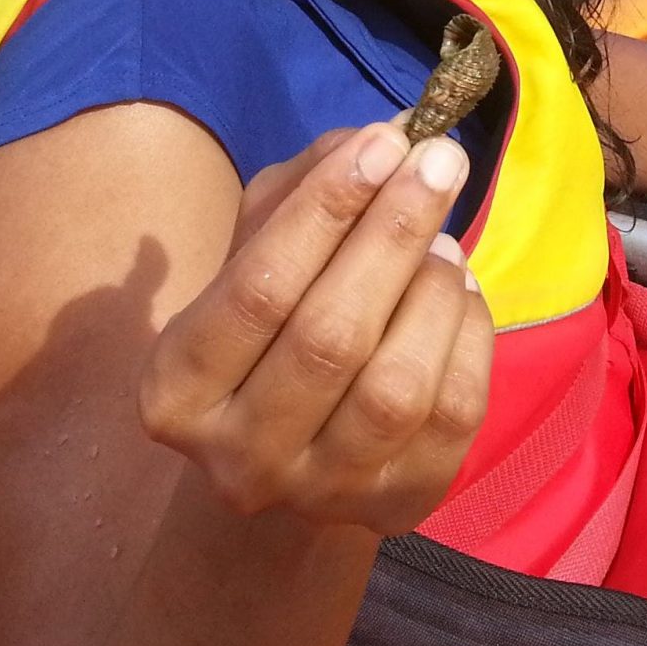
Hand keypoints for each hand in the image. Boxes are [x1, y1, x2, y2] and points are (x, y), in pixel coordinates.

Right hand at [138, 122, 494, 533]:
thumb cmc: (267, 326)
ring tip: (444, 238)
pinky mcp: (398, 506)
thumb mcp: (257, 248)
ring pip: (395, 386)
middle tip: (440, 159)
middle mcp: (241, 457)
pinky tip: (459, 290)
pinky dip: (468, 335)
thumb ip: (305, 186)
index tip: (385, 141)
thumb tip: (386, 139)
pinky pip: (453, 412)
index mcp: (178, 388)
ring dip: (432, 292)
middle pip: (330, 337)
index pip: (258, 288)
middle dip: (393, 234)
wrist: (289, 453)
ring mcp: (322, 493)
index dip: (326, 210)